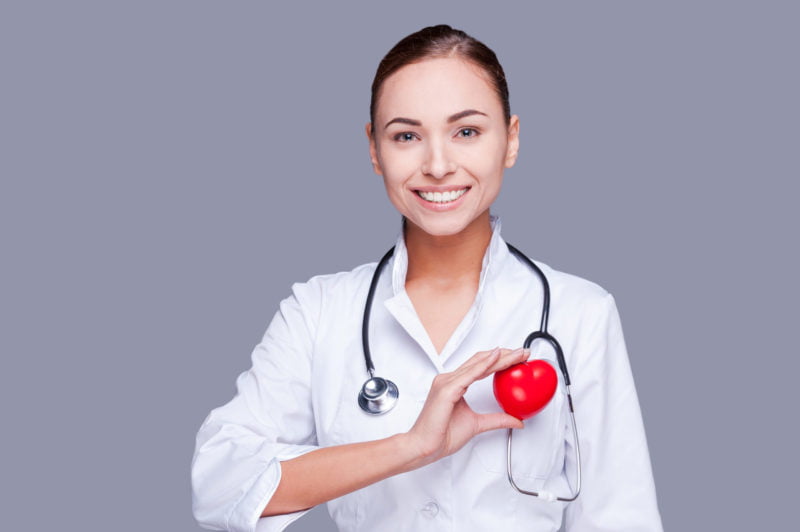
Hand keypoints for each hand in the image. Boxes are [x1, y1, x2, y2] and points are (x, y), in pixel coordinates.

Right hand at [403, 347, 528, 467]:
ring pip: (477, 364)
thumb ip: (497, 419)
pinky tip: (496, 358)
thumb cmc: (441, 435)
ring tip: (517, 354)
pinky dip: (484, 365)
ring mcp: (446, 383)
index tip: (517, 358)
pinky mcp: (446, 390)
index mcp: (453, 384)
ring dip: (499, 357)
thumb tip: (517, 420)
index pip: (480, 366)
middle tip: (523, 352)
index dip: (499, 359)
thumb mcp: (477, 424)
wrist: (424, 447)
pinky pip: (469, 375)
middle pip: (480, 360)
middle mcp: (449, 380)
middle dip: (504, 354)